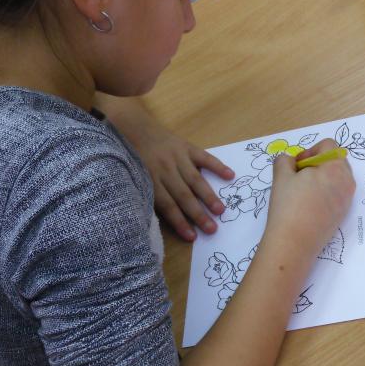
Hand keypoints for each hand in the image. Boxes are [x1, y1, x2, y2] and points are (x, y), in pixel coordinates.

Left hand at [137, 119, 234, 240]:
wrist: (134, 127)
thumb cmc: (135, 159)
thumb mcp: (135, 178)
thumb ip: (150, 195)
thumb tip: (168, 217)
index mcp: (151, 180)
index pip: (167, 205)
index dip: (180, 222)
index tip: (192, 237)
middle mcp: (165, 170)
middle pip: (183, 196)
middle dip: (198, 214)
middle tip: (212, 229)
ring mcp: (177, 157)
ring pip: (195, 180)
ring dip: (209, 195)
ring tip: (220, 210)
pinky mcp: (187, 146)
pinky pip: (205, 157)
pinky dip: (217, 166)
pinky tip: (230, 176)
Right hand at [262, 139, 355, 258]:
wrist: (294, 242)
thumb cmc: (288, 205)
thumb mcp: (281, 176)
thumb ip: (285, 160)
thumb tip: (291, 162)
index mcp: (335, 168)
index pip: (329, 146)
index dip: (310, 150)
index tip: (297, 166)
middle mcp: (347, 182)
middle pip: (336, 160)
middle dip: (317, 163)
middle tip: (298, 176)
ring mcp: (347, 199)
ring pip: (338, 178)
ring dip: (322, 178)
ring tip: (302, 191)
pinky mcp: (343, 214)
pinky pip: (337, 194)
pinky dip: (325, 193)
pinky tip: (308, 205)